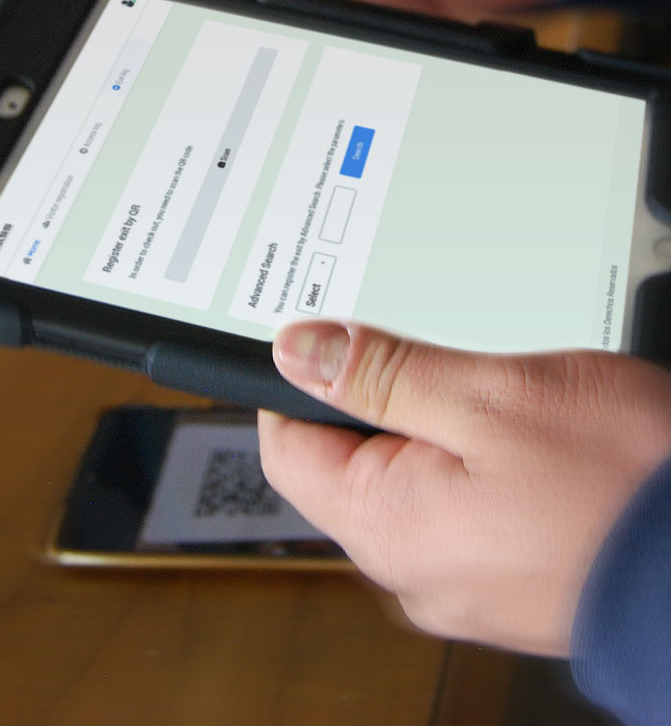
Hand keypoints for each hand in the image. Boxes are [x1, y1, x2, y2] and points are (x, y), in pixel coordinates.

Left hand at [258, 320, 670, 654]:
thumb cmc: (622, 486)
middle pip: (350, 459)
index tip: (329, 335)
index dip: (301, 379)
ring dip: (436, 423)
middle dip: (383, 397)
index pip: (289, 445)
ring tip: (493, 394)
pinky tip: (521, 435)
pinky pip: (456, 505)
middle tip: (437, 358)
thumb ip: (382, 375)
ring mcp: (461, 577)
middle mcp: (413, 569)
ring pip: (409, 476)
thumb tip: (298, 351)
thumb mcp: (490, 396)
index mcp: (387, 527)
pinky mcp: (502, 574)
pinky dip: (473, 459)